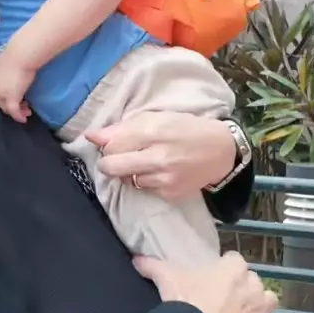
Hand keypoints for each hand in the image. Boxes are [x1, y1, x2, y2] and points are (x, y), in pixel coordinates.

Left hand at [0, 52, 35, 122]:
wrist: (21, 55)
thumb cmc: (18, 56)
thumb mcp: (9, 66)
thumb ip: (9, 74)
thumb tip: (16, 77)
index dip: (5, 98)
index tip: (17, 99)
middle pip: (0, 102)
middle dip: (11, 107)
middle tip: (24, 108)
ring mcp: (1, 94)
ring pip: (6, 108)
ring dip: (17, 112)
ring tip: (27, 112)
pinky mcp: (11, 98)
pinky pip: (14, 111)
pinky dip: (18, 116)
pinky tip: (23, 119)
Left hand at [84, 113, 236, 200]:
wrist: (222, 152)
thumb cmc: (187, 129)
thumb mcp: (158, 118)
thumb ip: (123, 127)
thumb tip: (91, 136)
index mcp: (154, 130)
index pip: (112, 143)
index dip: (107, 144)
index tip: (113, 143)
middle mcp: (158, 156)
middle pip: (111, 166)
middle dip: (108, 162)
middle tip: (117, 157)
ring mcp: (164, 178)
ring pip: (126, 179)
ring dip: (128, 172)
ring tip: (144, 162)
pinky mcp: (170, 194)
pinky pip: (144, 190)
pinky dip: (145, 181)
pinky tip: (158, 172)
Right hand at [133, 252, 305, 312]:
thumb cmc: (185, 302)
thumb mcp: (166, 278)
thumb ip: (152, 264)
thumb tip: (136, 258)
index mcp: (232, 268)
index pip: (233, 260)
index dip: (225, 270)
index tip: (215, 279)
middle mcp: (253, 285)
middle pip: (253, 281)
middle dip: (243, 288)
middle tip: (225, 301)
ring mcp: (262, 310)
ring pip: (270, 301)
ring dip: (263, 307)